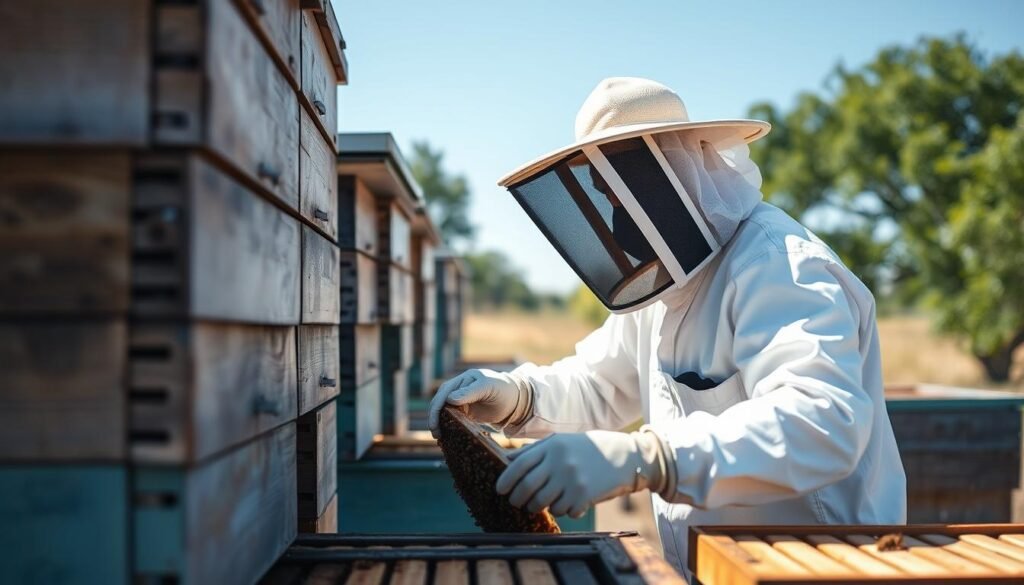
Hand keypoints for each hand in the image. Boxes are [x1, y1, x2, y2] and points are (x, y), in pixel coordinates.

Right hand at [427, 369, 530, 437]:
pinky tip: (446, 435)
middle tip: (436, 433)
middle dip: (435, 416)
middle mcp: (460, 388)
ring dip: (439, 422)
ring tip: (438, 436)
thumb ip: (470, 392)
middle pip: (440, 401)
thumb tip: (449, 398)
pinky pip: (452, 418)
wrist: (515, 400)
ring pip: (444, 410)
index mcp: (464, 379)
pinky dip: (447, 426)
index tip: (435, 422)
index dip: (437, 406)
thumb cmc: (504, 390)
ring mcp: (462, 400)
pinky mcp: (466, 411)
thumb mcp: (488, 388)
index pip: (445, 392)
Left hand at [495, 431, 657, 518]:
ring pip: (541, 503)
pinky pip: (562, 511)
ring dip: (537, 506)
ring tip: (541, 502)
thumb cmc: (588, 449)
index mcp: (551, 446)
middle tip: (516, 501)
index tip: (500, 489)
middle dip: (517, 499)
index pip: (518, 465)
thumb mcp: (561, 441)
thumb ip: (534, 451)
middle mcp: (559, 462)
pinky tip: (568, 501)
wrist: (625, 456)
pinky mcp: (583, 496)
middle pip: (526, 488)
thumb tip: (506, 460)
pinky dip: (562, 509)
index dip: (505, 480)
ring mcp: (571, 479)